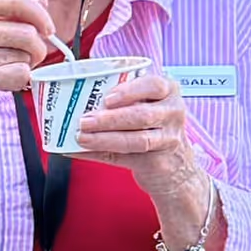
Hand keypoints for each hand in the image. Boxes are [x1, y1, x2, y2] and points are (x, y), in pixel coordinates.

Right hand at [0, 0, 55, 131]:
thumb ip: (7, 15)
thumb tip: (42, 1)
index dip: (39, 13)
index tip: (48, 28)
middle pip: (27, 31)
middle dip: (37, 48)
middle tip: (27, 57)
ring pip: (26, 55)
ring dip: (24, 66)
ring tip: (5, 69)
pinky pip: (20, 73)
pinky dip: (19, 81)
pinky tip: (2, 82)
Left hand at [72, 74, 204, 200]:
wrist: (175, 165)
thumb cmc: (153, 126)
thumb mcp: (146, 105)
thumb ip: (121, 100)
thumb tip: (75, 99)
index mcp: (168, 92)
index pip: (153, 85)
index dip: (129, 92)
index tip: (106, 98)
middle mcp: (172, 114)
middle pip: (141, 115)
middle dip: (109, 119)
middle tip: (84, 120)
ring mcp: (168, 140)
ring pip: (136, 140)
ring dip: (104, 138)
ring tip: (81, 137)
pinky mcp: (158, 163)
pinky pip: (124, 158)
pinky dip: (98, 154)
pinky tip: (79, 150)